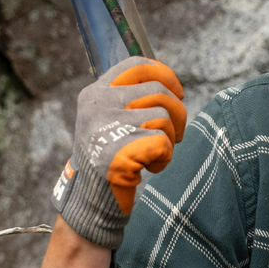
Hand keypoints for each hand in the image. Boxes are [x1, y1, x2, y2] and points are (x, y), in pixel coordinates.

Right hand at [53, 56, 186, 249]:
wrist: (91, 201)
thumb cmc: (108, 159)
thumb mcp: (108, 120)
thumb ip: (129, 99)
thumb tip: (169, 83)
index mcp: (94, 94)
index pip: (137, 66)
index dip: (165, 74)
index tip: (177, 92)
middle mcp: (98, 105)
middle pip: (158, 91)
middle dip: (177, 113)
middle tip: (174, 134)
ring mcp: (107, 127)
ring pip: (164, 117)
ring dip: (169, 140)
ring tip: (153, 156)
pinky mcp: (121, 152)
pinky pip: (163, 143)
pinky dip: (164, 158)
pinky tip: (149, 169)